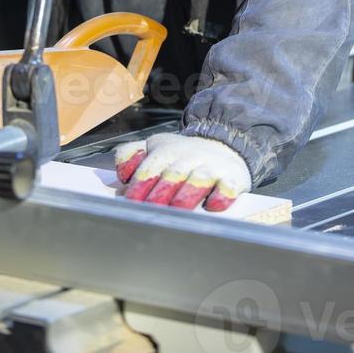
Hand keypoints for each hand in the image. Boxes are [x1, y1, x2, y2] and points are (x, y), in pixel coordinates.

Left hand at [114, 132, 250, 210]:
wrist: (223, 144)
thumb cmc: (182, 154)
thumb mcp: (155, 146)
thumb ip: (130, 154)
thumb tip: (121, 173)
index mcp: (166, 152)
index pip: (150, 167)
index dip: (140, 185)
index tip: (131, 202)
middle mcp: (188, 158)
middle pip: (173, 174)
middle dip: (161, 191)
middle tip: (151, 209)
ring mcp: (211, 167)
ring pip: (199, 179)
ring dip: (188, 192)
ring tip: (179, 207)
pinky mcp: (232, 178)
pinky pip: (228, 187)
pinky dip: (223, 195)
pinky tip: (215, 205)